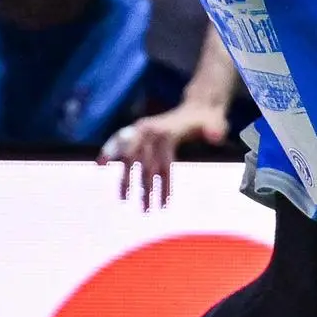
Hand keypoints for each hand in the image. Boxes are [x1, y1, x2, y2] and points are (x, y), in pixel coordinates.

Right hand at [100, 100, 232, 206]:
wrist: (198, 107)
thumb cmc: (207, 118)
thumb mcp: (215, 122)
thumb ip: (215, 129)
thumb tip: (216, 137)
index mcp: (167, 132)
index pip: (164, 164)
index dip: (164, 185)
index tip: (164, 204)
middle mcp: (151, 131)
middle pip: (144, 165)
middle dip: (145, 189)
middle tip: (146, 210)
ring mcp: (143, 131)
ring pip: (130, 158)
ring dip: (126, 179)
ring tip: (124, 199)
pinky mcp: (139, 133)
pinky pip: (122, 145)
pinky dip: (111, 152)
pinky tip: (100, 163)